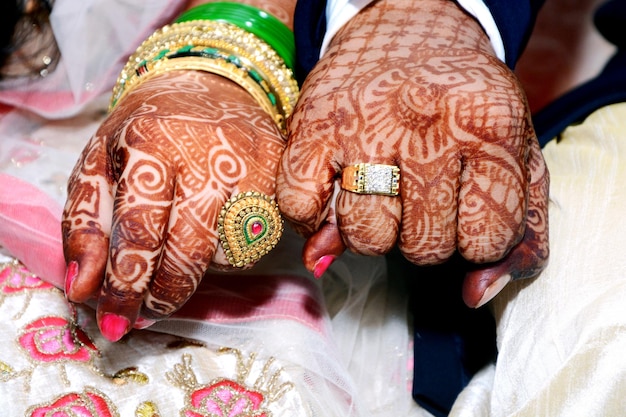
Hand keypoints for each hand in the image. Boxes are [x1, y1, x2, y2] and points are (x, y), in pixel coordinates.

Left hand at [62, 70, 284, 339]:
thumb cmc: (149, 128)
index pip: (139, 229)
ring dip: (202, 268)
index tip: (114, 321)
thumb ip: (86, 224)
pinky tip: (217, 231)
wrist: (212, 87)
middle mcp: (205, 153)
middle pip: (190, 250)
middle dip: (166, 293)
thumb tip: (83, 287)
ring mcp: (250, 164)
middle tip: (149, 310)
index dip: (126, 284)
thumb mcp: (100, 161)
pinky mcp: (279, 174)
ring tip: (183, 247)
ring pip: (230, 252)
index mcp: (150, 142)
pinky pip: (260, 240)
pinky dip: (235, 250)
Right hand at [276, 0, 548, 304]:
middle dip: (427, 237)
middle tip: (424, 198)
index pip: (487, 239)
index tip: (468, 211)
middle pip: (424, 247)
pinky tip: (335, 196)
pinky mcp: (312, 126)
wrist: (409, 25)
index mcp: (491, 126)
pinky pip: (301, 209)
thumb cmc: (466, 101)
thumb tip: (471, 296)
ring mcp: (364, 125)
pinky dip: (314, 218)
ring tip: (383, 198)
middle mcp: (426, 123)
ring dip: (376, 232)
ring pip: (365, 237)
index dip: (478, 239)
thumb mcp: (517, 155)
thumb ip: (520, 235)